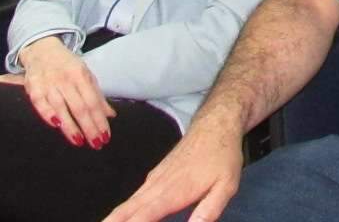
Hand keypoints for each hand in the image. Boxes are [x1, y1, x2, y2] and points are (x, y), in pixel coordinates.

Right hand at [16, 36, 115, 146]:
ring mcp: (48, 82)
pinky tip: (55, 125)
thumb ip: (97, 96)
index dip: (100, 120)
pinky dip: (47, 113)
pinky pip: (39, 102)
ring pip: (61, 107)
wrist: (41, 49)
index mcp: (81, 75)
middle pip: (79, 107)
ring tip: (79, 141)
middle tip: (96, 144)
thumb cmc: (67, 66)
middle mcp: (65, 78)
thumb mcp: (86, 76)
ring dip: (70, 126)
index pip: (93, 102)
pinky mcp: (33, 86)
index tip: (105, 136)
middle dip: (89, 127)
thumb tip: (111, 115)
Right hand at [101, 112, 245, 221]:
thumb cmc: (222, 157)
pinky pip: (132, 199)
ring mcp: (153, 181)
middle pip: (126, 211)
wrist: (215, 126)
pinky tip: (116, 219)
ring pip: (126, 205)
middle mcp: (157, 187)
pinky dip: (121, 212)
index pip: (144, 216)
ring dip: (113, 219)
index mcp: (173, 192)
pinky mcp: (153, 179)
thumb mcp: (226, 186)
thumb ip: (209, 210)